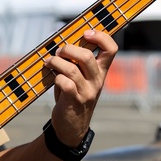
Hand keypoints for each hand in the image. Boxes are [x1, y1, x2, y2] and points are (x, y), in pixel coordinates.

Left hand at [44, 29, 116, 144]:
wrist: (72, 128)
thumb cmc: (73, 96)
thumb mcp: (81, 79)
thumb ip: (76, 62)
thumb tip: (62, 42)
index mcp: (101, 72)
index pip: (111, 49)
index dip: (101, 36)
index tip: (86, 32)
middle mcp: (97, 81)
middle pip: (87, 57)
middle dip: (68, 49)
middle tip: (58, 52)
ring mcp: (86, 92)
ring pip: (71, 69)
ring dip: (56, 62)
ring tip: (49, 62)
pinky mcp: (74, 101)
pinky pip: (64, 83)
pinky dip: (55, 77)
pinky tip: (52, 78)